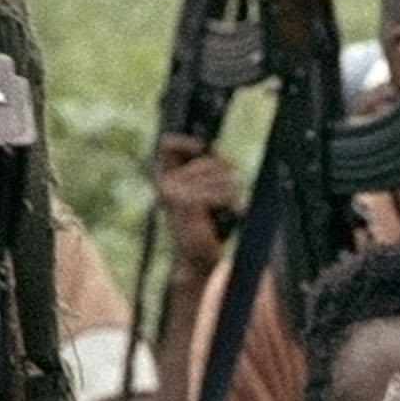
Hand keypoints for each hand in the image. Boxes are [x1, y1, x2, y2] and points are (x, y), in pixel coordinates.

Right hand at [153, 132, 243, 282]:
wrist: (196, 259)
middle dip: (226, 174)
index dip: (186, 141)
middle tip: (230, 192)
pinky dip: (233, 203)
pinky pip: (221, 192)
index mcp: (164, 177)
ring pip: (219, 177)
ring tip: (231, 206)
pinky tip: (235, 212)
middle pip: (207, 160)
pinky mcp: (188, 203)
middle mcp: (165, 182)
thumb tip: (217, 150)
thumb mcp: (203, 192)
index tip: (203, 147)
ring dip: (232, 192)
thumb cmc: (203, 226)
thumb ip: (206, 170)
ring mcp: (175, 192)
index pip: (167, 144)